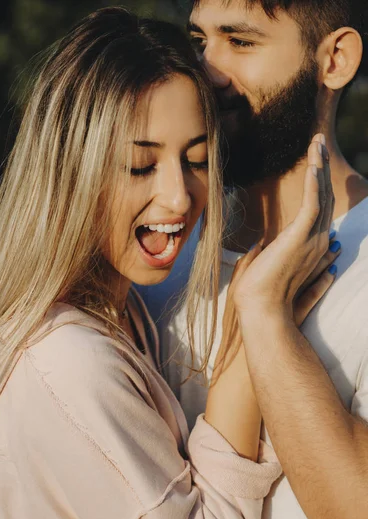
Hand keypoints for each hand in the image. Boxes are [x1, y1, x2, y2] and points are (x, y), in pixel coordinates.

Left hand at [232, 134, 335, 320]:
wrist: (260, 311)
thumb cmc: (258, 295)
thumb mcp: (261, 269)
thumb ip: (264, 254)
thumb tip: (259, 245)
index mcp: (308, 249)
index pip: (319, 212)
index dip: (319, 189)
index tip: (315, 170)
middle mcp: (317, 241)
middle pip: (325, 198)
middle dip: (322, 170)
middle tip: (319, 145)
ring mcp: (312, 238)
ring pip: (322, 194)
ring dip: (320, 166)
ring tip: (318, 142)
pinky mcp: (302, 235)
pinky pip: (314, 201)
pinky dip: (315, 179)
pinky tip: (314, 160)